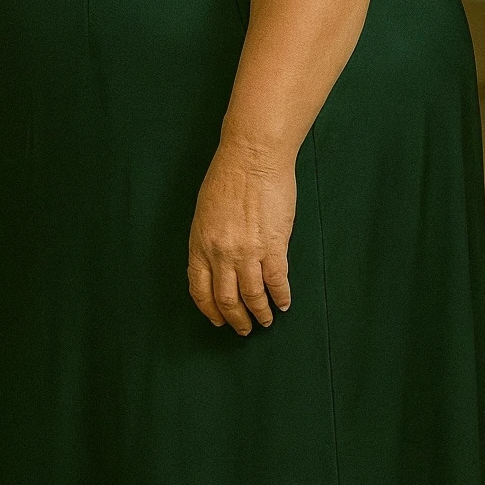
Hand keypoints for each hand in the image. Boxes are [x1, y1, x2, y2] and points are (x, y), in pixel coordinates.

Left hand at [188, 141, 295, 335]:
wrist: (253, 156)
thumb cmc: (228, 176)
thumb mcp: (206, 212)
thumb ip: (210, 240)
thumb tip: (220, 263)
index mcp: (200, 243)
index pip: (200, 289)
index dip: (210, 309)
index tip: (218, 320)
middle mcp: (221, 253)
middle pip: (227, 299)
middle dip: (236, 319)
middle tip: (244, 328)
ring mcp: (247, 251)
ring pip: (253, 296)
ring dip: (260, 313)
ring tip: (266, 320)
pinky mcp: (273, 245)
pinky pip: (277, 281)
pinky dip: (281, 297)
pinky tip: (283, 303)